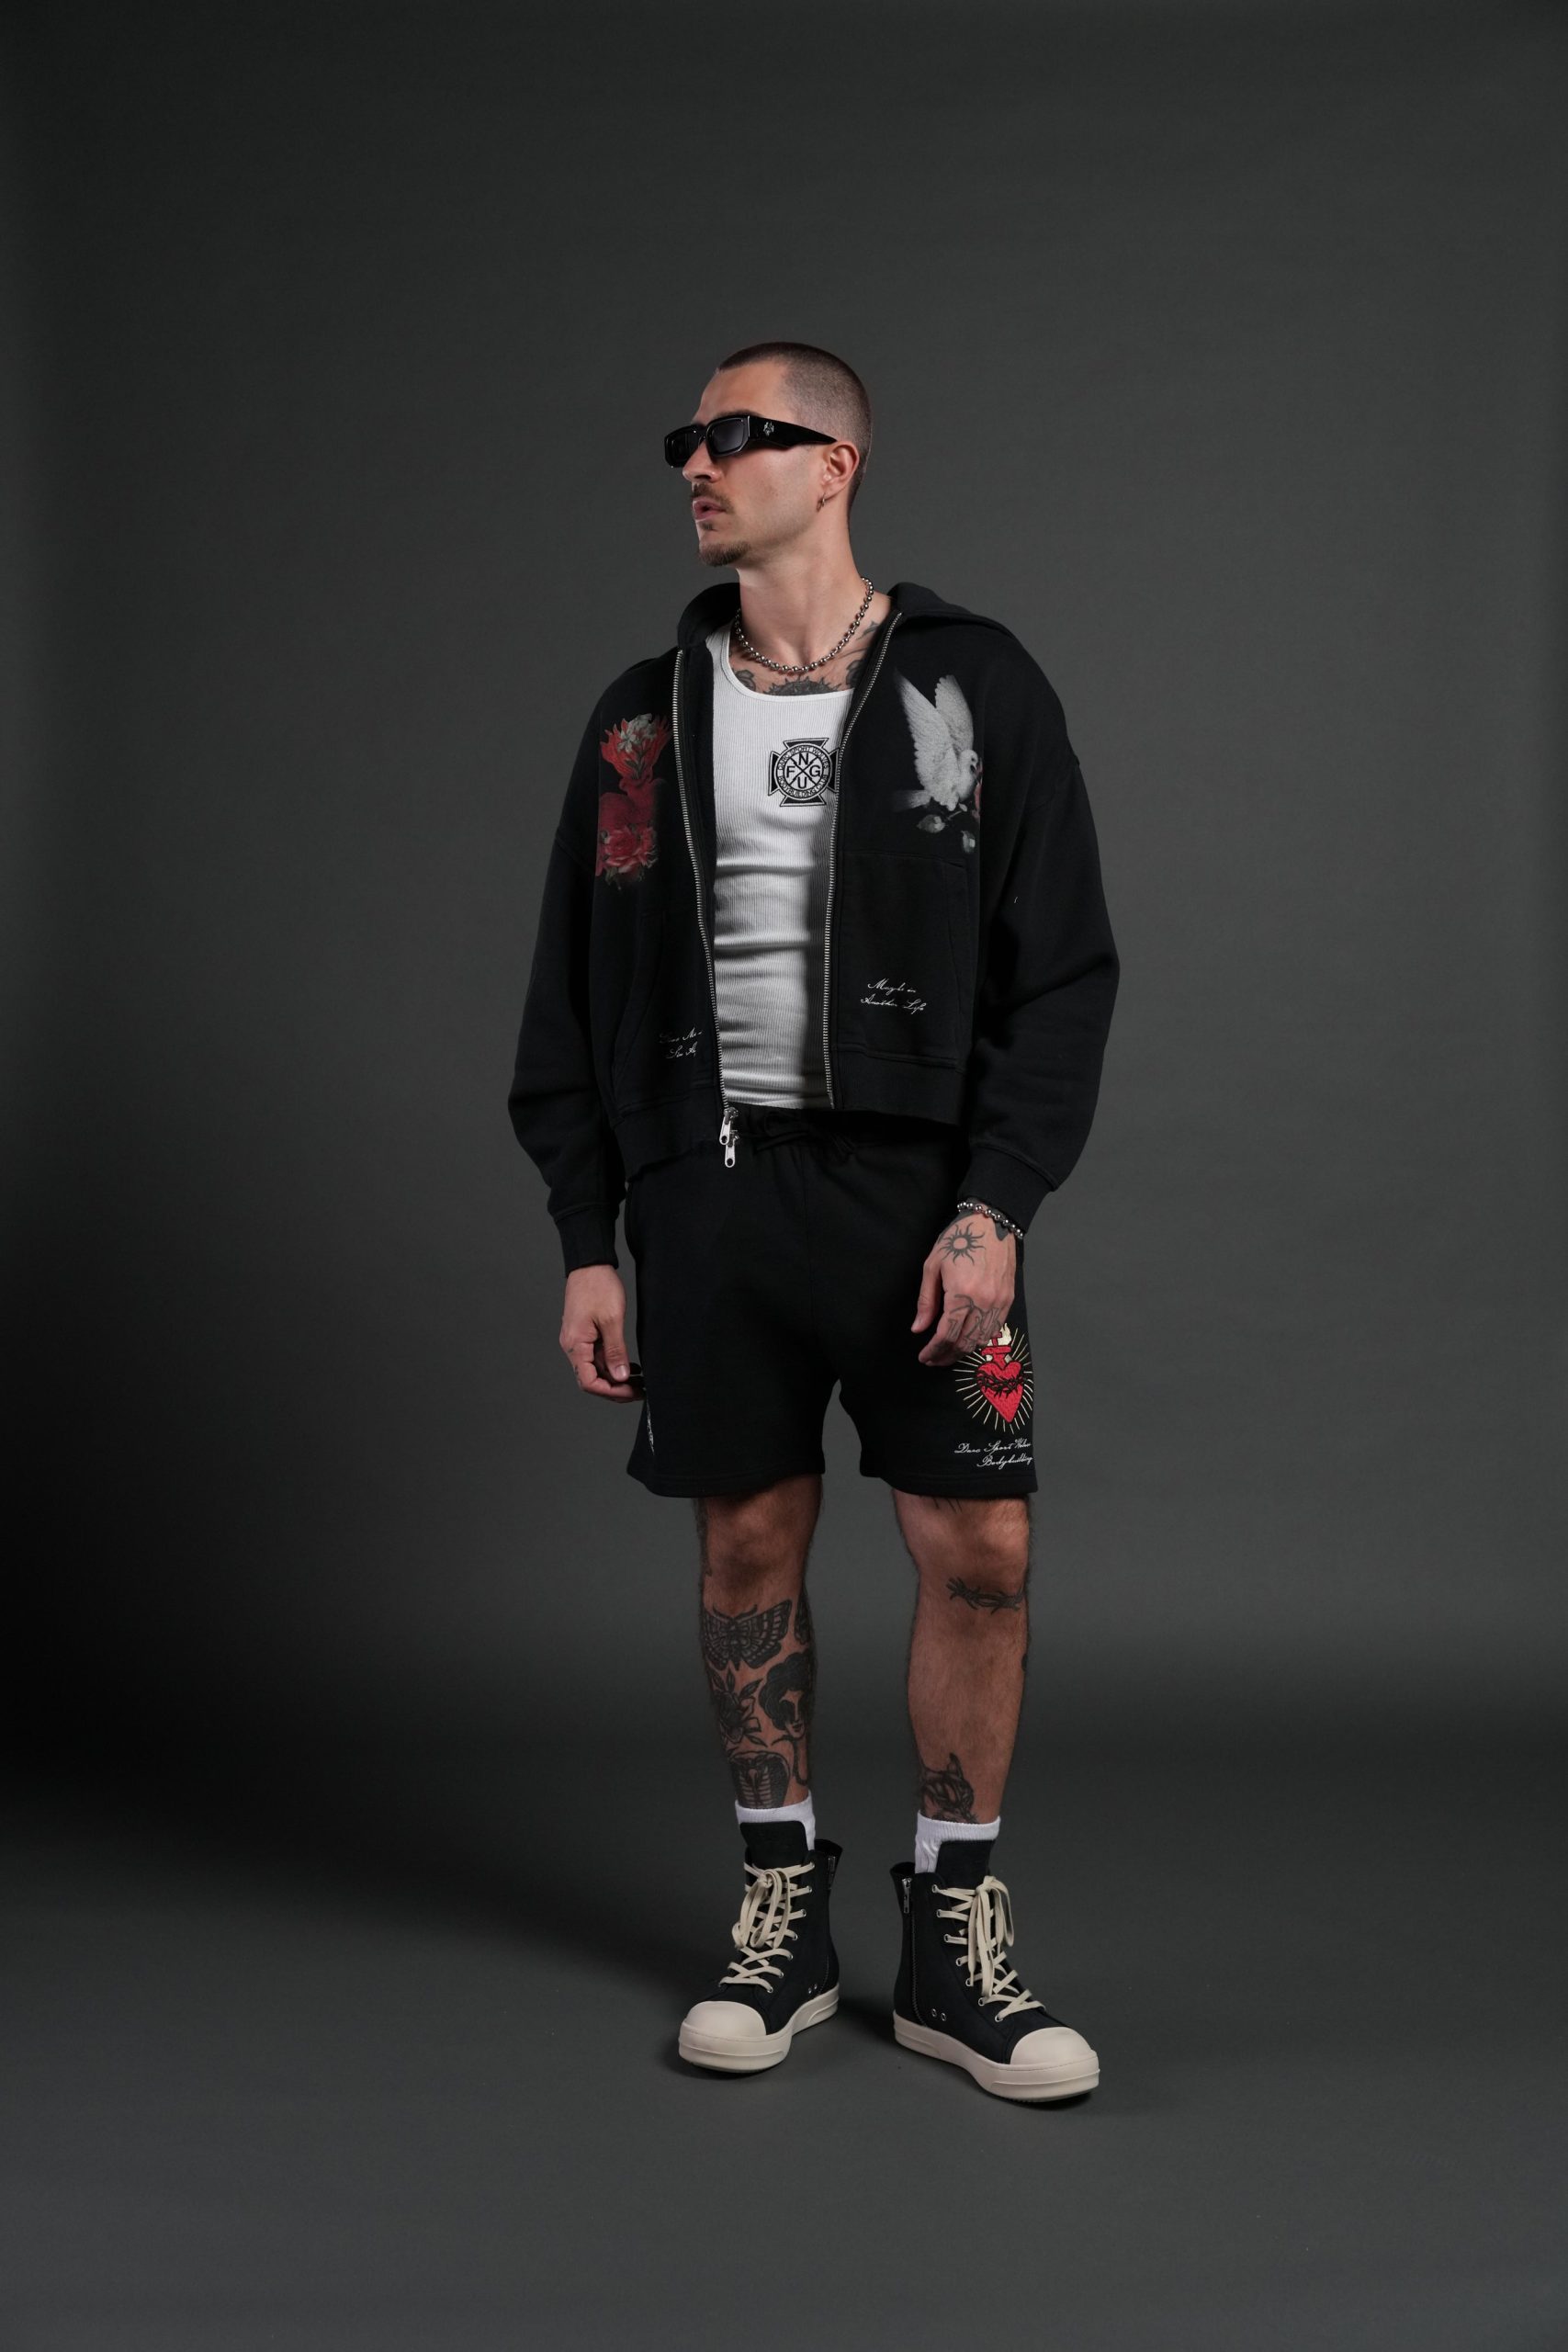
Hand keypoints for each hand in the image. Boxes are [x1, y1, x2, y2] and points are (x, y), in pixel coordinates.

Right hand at [560, 1265, 643, 1400]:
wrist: (590, 1264)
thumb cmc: (598, 1286)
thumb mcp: (612, 1320)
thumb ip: (616, 1351)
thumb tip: (621, 1377)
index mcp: (576, 1344)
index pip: (588, 1382)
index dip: (611, 1391)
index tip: (631, 1392)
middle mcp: (573, 1346)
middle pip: (592, 1378)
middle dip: (616, 1388)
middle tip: (640, 1390)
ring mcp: (578, 1340)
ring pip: (596, 1368)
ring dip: (616, 1377)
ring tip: (639, 1381)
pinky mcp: (585, 1334)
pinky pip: (597, 1356)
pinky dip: (613, 1364)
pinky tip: (630, 1367)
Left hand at [911, 1210, 1016, 1366]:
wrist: (991, 1224)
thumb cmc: (959, 1240)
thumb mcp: (933, 1266)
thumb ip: (926, 1301)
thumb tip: (918, 1328)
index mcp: (962, 1294)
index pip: (947, 1335)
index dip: (934, 1350)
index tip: (924, 1356)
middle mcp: (984, 1302)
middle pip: (965, 1343)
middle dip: (947, 1356)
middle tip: (933, 1359)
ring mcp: (999, 1303)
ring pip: (981, 1340)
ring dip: (963, 1351)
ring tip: (948, 1352)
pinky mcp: (1008, 1300)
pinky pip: (994, 1329)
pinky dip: (979, 1340)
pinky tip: (967, 1339)